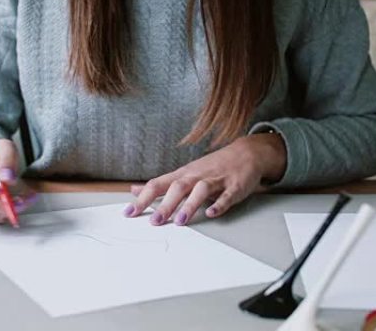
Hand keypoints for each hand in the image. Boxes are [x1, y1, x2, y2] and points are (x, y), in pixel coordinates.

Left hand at [124, 133, 285, 225]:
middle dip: (166, 205)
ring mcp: (216, 180)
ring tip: (180, 221)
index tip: (129, 213)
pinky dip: (219, 204)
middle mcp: (196, 176)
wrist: (246, 152)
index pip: (158, 184)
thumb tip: (134, 190)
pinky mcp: (234, 186)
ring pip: (200, 190)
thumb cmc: (212, 166)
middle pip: (178, 187)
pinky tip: (212, 213)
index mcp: (183, 175)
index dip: (143, 198)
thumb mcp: (183, 173)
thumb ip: (160, 184)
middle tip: (154, 222)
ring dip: (190, 205)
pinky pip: (226, 195)